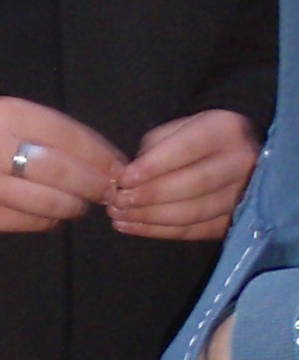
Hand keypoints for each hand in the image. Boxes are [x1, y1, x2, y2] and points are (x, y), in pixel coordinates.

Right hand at [0, 96, 124, 231]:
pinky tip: (53, 215)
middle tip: (109, 193)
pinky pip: (28, 221)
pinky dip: (49, 220)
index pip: (70, 135)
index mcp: (7, 114)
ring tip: (82, 205)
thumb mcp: (6, 117)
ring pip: (50, 202)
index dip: (102, 155)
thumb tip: (102, 157)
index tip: (120, 167)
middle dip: (95, 185)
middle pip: (64, 172)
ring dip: (75, 207)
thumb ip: (49, 131)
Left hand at [107, 111, 258, 240]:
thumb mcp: (178, 127)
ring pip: (193, 212)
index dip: (154, 166)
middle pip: (194, 185)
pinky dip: (159, 231)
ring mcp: (241, 195)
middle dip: (150, 196)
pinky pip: (194, 231)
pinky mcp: (232, 220)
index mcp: (226, 130)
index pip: (188, 149)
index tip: (124, 179)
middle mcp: (241, 162)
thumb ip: (156, 146)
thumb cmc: (196, 138)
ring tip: (118, 215)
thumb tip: (131, 176)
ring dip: (150, 217)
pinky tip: (132, 226)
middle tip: (118, 201)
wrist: (234, 153)